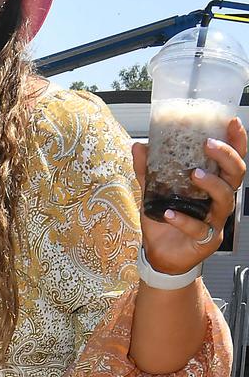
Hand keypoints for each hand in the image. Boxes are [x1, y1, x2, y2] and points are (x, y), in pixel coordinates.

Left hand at [133, 117, 247, 274]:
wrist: (159, 254)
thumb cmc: (164, 220)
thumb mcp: (152, 191)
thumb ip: (147, 170)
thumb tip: (139, 145)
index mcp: (212, 185)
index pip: (232, 161)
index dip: (237, 142)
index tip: (232, 122)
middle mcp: (219, 201)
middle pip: (236, 175)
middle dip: (226, 157)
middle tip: (208, 144)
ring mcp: (216, 221)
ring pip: (225, 199)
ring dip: (211, 184)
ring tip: (193, 174)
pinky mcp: (207, 241)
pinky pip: (199, 228)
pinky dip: (183, 220)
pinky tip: (168, 214)